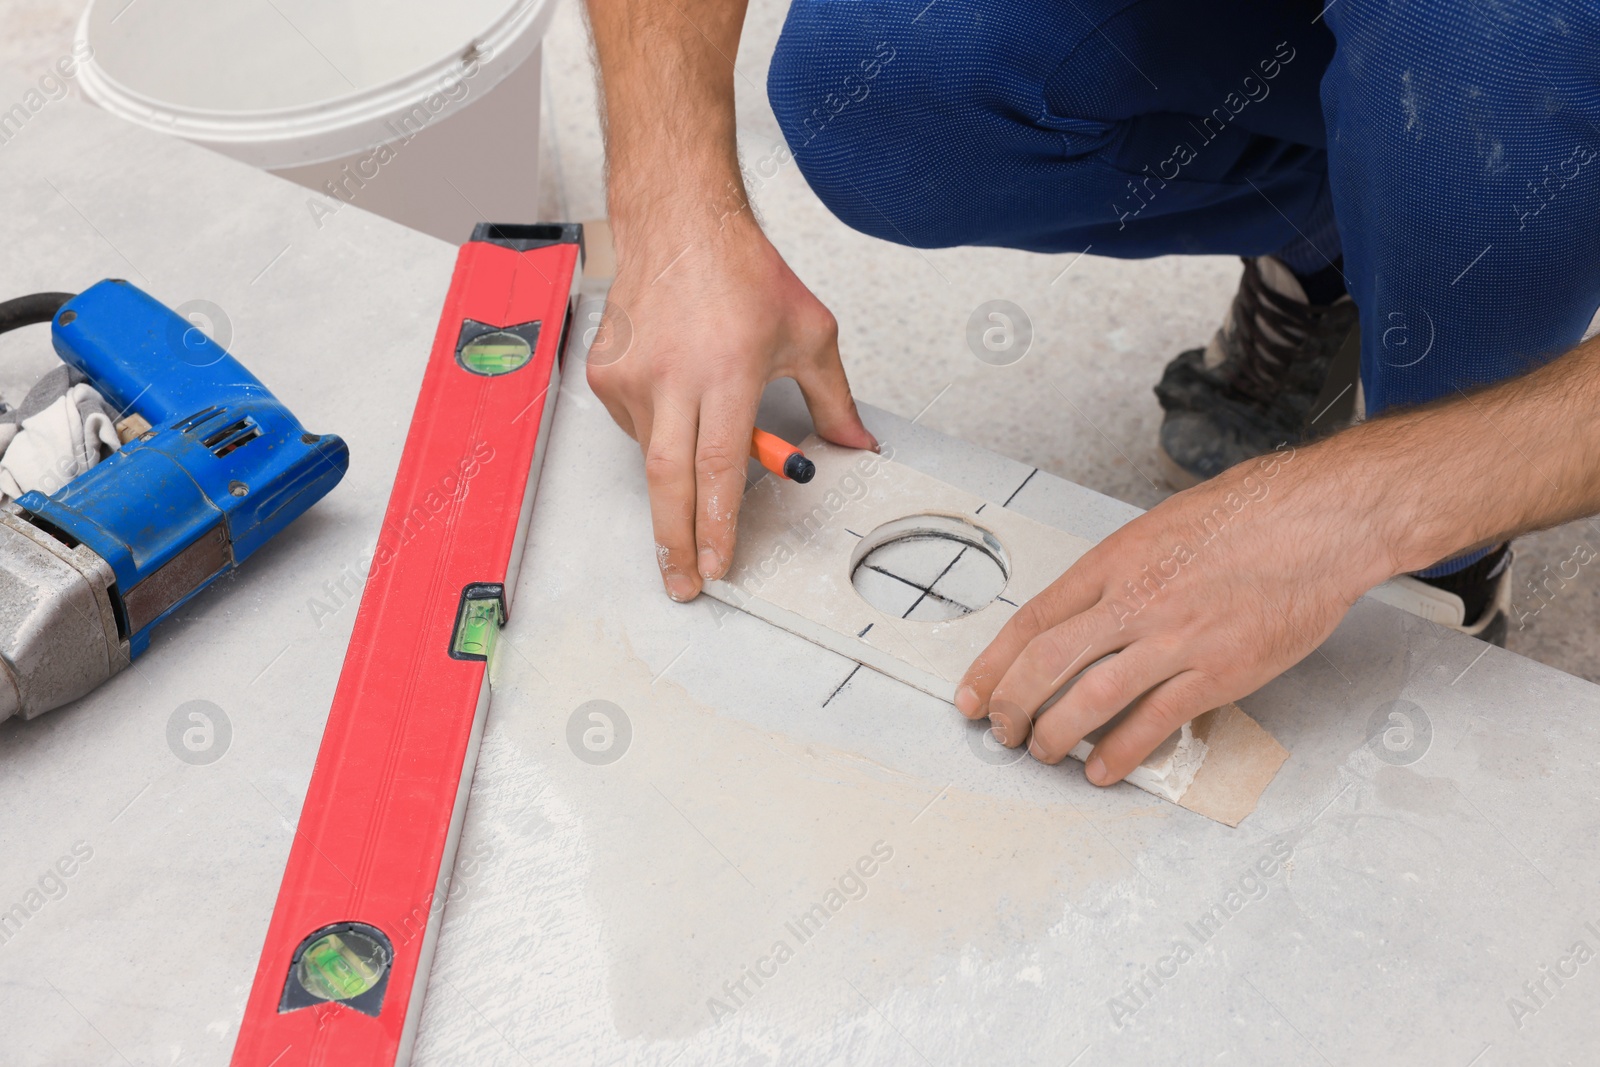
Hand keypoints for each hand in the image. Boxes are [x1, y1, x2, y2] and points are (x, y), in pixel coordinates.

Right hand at [587, 219, 876, 600]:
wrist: (679, 223)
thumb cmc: (743, 273)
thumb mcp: (810, 333)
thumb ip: (834, 399)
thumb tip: (856, 444)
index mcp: (727, 371)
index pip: (720, 468)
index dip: (718, 524)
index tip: (718, 565)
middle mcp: (673, 377)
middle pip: (669, 483)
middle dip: (676, 542)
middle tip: (684, 583)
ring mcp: (633, 377)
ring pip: (653, 456)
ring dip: (679, 469)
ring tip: (699, 424)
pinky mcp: (605, 374)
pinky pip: (634, 428)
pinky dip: (660, 432)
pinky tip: (677, 397)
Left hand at [954, 445, 1398, 784]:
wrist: (1320, 521)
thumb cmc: (1247, 516)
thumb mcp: (1159, 528)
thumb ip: (1118, 572)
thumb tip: (1085, 611)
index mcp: (1114, 562)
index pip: (1032, 620)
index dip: (992, 663)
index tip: (973, 692)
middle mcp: (1134, 600)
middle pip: (1047, 663)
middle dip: (1012, 705)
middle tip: (1000, 730)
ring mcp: (1175, 638)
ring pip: (1090, 698)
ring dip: (1056, 734)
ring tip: (1042, 752)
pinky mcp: (1218, 671)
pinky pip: (1155, 722)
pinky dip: (1121, 753)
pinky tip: (1102, 769)